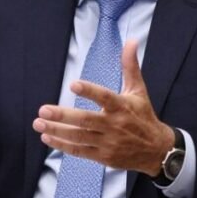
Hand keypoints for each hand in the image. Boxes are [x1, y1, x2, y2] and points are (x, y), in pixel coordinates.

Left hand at [32, 40, 173, 174]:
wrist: (158, 150)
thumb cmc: (143, 116)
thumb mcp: (138, 91)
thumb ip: (130, 67)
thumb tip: (131, 41)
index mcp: (122, 107)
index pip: (105, 97)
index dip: (89, 91)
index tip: (72, 85)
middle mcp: (114, 125)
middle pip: (86, 120)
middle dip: (63, 115)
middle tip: (43, 109)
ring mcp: (108, 142)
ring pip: (79, 137)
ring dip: (57, 130)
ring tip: (38, 123)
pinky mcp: (103, 156)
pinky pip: (80, 151)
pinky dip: (63, 146)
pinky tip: (47, 138)